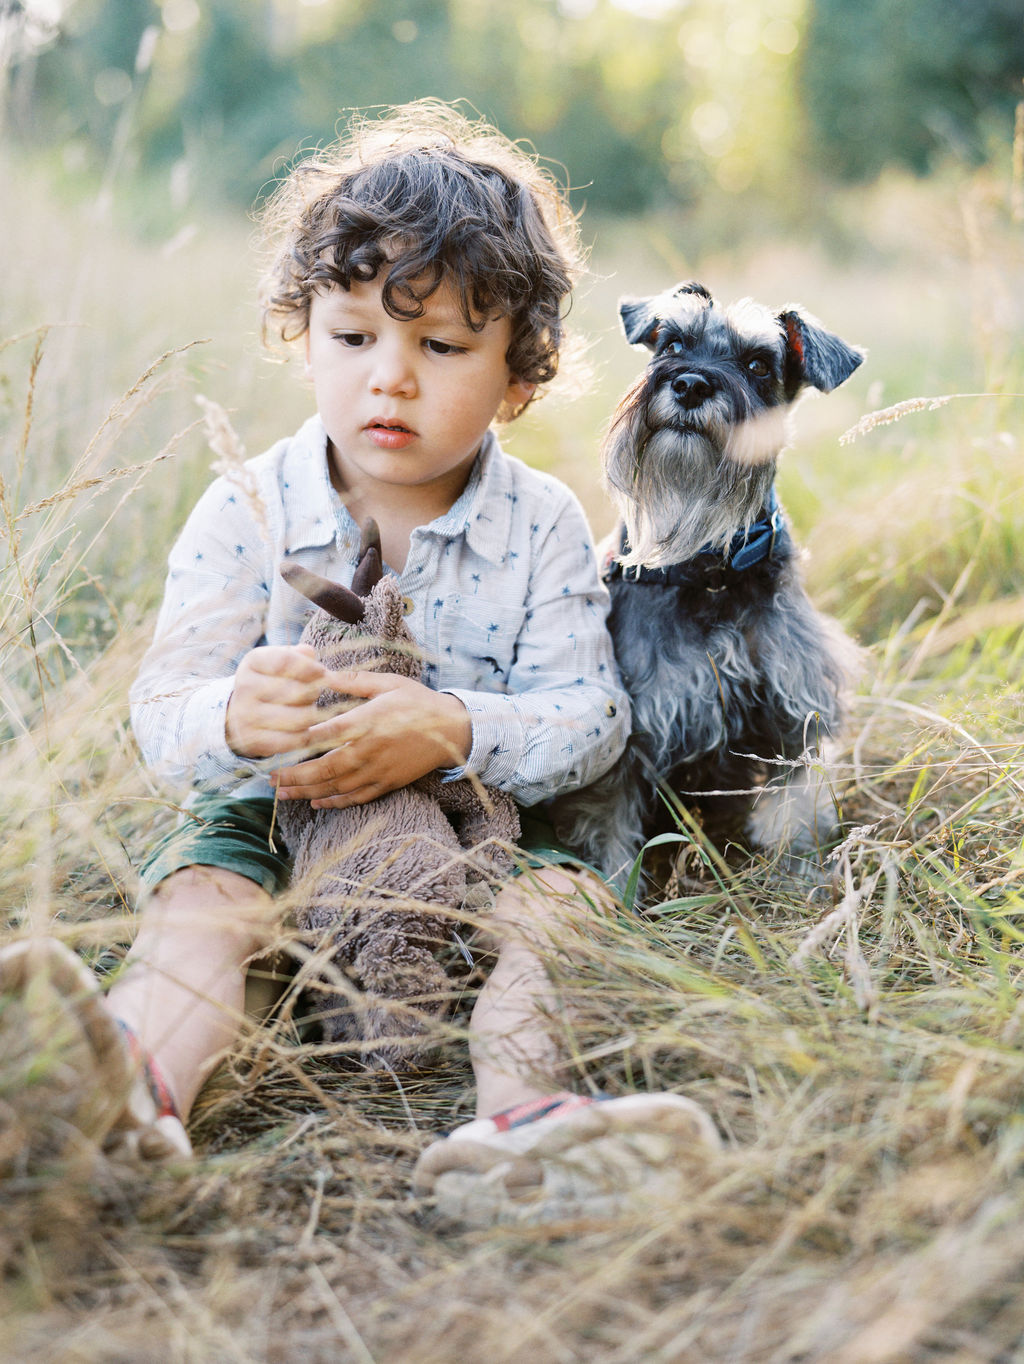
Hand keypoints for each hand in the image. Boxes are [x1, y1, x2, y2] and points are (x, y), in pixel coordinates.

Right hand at [225, 645, 355, 758]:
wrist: (239, 715)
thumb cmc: (271, 682)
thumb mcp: (281, 663)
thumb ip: (301, 657)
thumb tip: (316, 657)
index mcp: (253, 662)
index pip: (286, 661)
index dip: (310, 667)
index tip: (321, 672)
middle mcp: (245, 687)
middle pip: (298, 691)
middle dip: (313, 692)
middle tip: (312, 694)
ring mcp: (247, 716)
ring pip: (301, 717)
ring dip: (310, 714)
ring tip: (305, 709)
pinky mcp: (255, 741)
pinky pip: (295, 739)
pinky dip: (304, 734)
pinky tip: (300, 728)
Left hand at [270, 671, 471, 807]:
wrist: (452, 730)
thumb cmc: (417, 702)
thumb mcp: (388, 683)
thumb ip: (353, 681)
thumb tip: (320, 672)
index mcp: (369, 721)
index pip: (326, 734)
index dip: (299, 741)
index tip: (276, 744)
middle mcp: (371, 749)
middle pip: (325, 768)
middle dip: (294, 775)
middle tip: (270, 777)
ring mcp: (379, 770)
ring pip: (336, 787)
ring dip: (307, 792)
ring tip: (282, 793)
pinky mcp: (387, 783)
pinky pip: (356, 797)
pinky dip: (334, 802)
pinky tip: (316, 802)